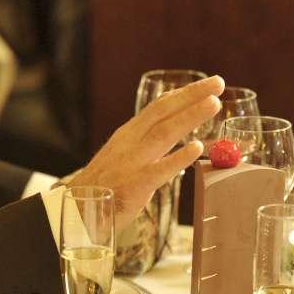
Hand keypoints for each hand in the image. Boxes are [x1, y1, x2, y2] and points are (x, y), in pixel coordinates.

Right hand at [69, 75, 223, 230]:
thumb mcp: (123, 156)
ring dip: (190, 116)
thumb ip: (147, 146)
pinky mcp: (134, 185)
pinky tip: (196, 148)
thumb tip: (179, 137)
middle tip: (218, 83)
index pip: (159, 107)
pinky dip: (178, 157)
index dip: (184, 93)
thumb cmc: (103, 186)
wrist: (75, 211)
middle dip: (192, 95)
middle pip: (163, 112)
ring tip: (213, 104)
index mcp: (128, 134)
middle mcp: (130, 142)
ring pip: (164, 133)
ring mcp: (132, 162)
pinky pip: (159, 169)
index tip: (207, 84)